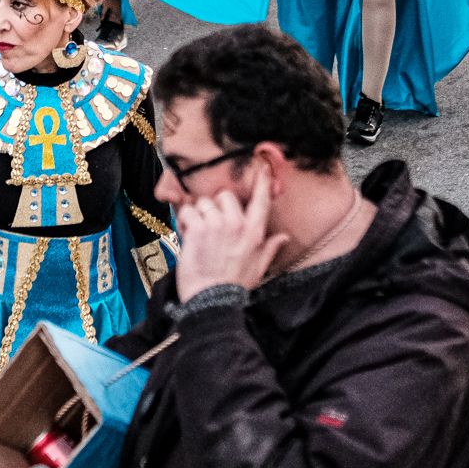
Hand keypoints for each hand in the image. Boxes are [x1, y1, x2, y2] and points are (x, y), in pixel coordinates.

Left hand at [173, 162, 286, 301]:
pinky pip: (188, 212)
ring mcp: (217, 225)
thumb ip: (270, 248)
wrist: (212, 301)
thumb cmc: (234, 286)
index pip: (261, 200)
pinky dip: (184, 221)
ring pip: (203, 203)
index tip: (263, 166)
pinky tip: (187, 235)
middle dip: (215, 206)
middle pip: (225, 195)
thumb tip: (284, 237)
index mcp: (254, 233)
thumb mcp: (258, 268)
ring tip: (198, 233)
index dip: (262, 181)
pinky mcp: (197, 230)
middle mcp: (237, 225)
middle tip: (211, 223)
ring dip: (198, 215)